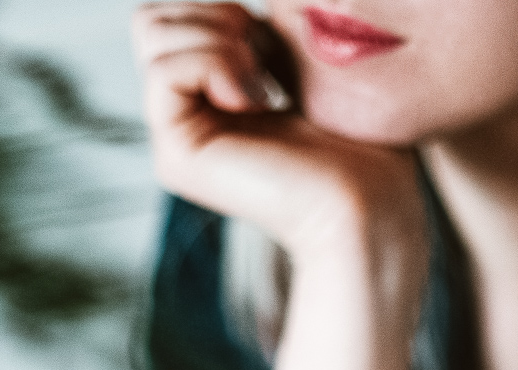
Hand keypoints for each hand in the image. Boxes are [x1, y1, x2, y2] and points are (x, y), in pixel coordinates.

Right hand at [132, 3, 424, 267]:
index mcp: (207, 104)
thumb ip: (252, 40)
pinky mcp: (176, 157)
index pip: (175, 20)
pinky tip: (253, 101)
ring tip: (259, 85)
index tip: (270, 48)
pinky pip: (162, 70)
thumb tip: (230, 10)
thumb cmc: (354, 145)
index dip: (222, 11)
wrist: (365, 203)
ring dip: (216, 41)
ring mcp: (175, 143)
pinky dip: (212, 64)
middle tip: (260, 63)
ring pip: (152, 38)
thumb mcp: (295, 65)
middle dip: (211, 18)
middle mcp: (184, 125)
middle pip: (152, 23)